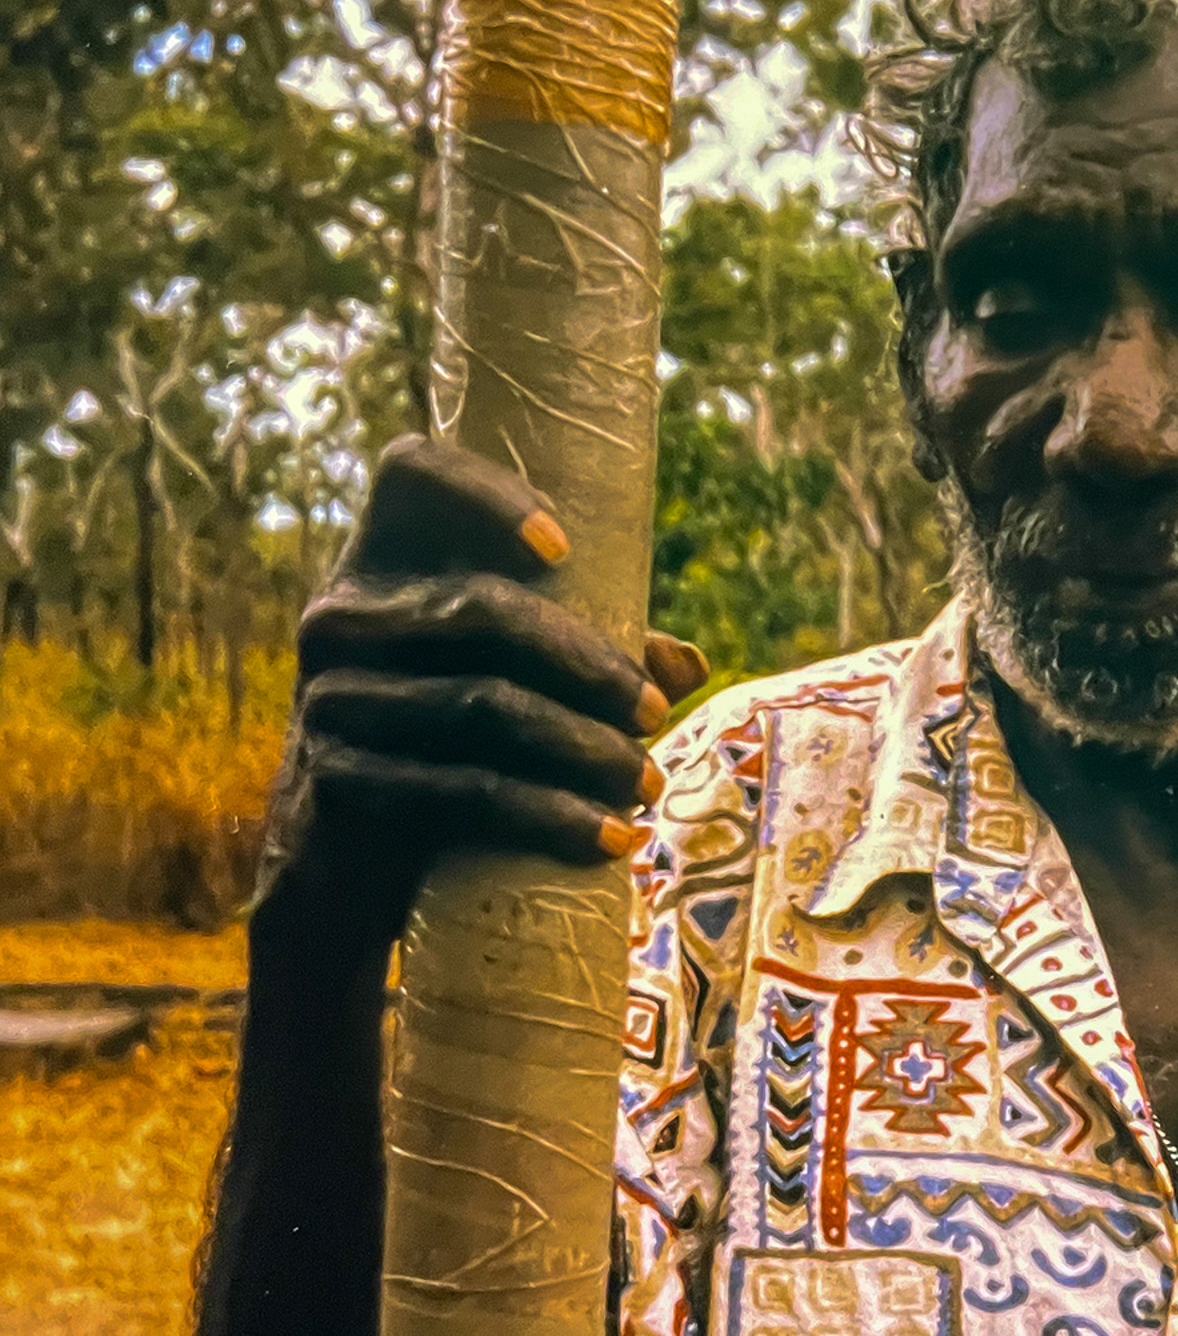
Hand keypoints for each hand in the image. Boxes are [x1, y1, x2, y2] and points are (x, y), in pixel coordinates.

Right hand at [253, 434, 708, 956]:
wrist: (349, 866)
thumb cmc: (451, 741)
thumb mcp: (521, 681)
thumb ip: (599, 654)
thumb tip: (689, 663)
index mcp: (384, 560)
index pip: (410, 471)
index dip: (486, 492)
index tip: (564, 548)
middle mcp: (341, 615)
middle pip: (481, 608)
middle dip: (587, 662)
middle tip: (653, 713)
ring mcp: (328, 696)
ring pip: (482, 704)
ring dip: (584, 749)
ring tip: (645, 782)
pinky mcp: (336, 779)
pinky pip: (462, 788)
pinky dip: (549, 815)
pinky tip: (606, 836)